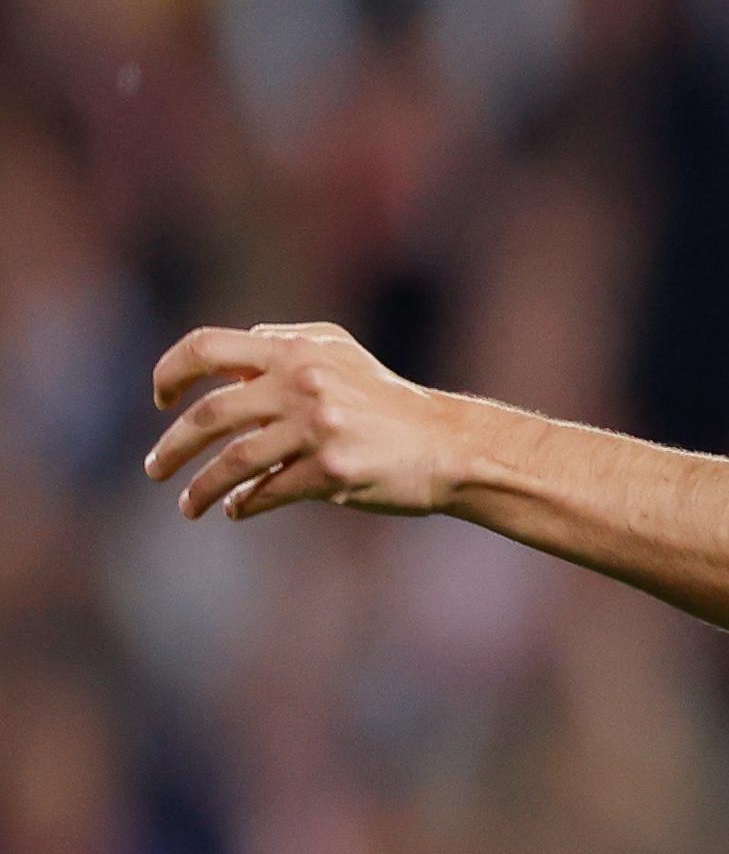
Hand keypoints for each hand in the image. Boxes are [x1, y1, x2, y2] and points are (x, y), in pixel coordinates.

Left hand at [145, 325, 475, 519]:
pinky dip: (243, 504)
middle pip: (209, 415)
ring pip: (231, 462)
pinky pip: (267, 492)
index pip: (207, 348)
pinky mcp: (333, 470)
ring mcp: (319, 428)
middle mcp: (303, 383)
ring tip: (188, 506)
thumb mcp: (340, 353)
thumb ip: (284, 344)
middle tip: (156, 468)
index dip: (170, 372)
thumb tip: (224, 363)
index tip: (160, 400)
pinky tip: (236, 509)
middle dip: (172, 447)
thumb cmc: (388, 401)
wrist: (447, 445)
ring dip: (199, 488)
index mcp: (296, 351)